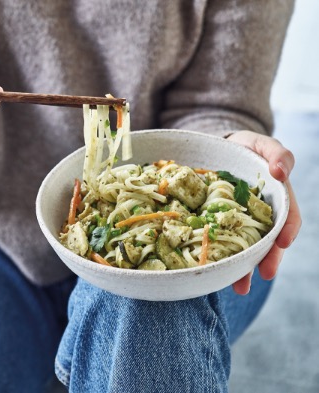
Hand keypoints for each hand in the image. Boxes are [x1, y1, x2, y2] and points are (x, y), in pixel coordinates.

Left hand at [227, 131, 301, 294]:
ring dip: (246, 268)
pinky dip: (221, 258)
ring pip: (246, 247)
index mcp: (275, 198)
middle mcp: (260, 213)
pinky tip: (215, 272)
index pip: (287, 217)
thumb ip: (277, 154)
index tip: (282, 242)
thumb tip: (281, 171)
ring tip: (240, 287)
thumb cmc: (244, 147)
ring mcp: (239, 220)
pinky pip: (222, 242)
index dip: (287, 230)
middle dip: (268, 258)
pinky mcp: (218, 223)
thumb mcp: (262, 144)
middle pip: (268, 240)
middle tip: (265, 274)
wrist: (217, 150)